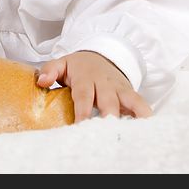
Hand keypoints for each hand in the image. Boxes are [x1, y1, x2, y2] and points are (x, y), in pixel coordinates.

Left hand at [37, 51, 151, 122]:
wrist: (101, 55)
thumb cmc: (79, 66)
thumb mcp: (62, 63)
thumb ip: (50, 70)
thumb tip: (41, 81)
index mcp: (86, 77)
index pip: (84, 95)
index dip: (83, 110)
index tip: (80, 125)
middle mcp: (105, 83)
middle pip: (108, 101)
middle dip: (108, 116)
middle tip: (106, 133)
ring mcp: (120, 88)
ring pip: (130, 100)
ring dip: (133, 115)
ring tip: (133, 131)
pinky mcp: (131, 92)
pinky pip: (141, 102)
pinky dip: (145, 114)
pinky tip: (147, 127)